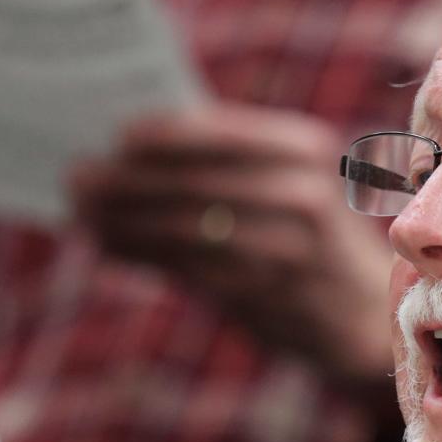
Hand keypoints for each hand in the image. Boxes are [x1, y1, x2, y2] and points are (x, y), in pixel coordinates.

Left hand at [71, 102, 394, 383]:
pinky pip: (193, 271)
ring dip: (126, 220)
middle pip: (198, 181)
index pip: (222, 132)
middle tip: (75, 176)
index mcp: (306, 149)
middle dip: (129, 180)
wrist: (367, 310)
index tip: (113, 135)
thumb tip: (124, 151)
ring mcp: (293, 249)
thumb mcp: (285, 183)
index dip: (164, 134)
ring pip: (189, 228)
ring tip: (81, 212)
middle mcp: (305, 193)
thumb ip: (221, 165)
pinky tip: (110, 245)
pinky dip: (144, 255)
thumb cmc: (307, 234)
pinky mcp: (272, 295)